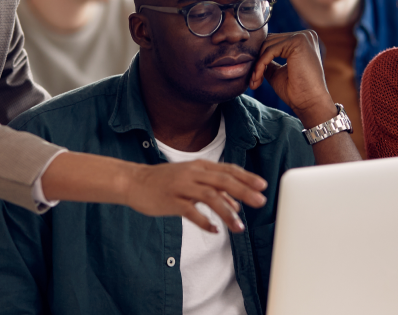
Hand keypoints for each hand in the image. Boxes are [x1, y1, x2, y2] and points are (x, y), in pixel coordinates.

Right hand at [122, 160, 267, 233]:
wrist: (134, 182)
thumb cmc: (165, 181)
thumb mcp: (191, 180)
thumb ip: (213, 190)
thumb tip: (236, 204)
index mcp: (200, 167)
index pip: (228, 170)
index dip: (246, 177)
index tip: (263, 186)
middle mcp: (193, 174)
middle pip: (223, 181)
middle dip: (244, 191)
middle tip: (261, 201)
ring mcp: (182, 186)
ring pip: (210, 197)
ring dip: (227, 212)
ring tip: (239, 227)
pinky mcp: (171, 201)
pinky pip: (191, 212)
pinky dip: (204, 221)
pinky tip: (215, 230)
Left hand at [250, 31, 334, 125]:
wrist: (310, 103)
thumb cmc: (296, 91)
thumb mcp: (278, 72)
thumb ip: (269, 61)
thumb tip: (253, 55)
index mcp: (303, 41)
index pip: (274, 42)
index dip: (260, 57)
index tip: (254, 76)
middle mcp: (305, 35)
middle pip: (270, 41)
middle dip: (258, 61)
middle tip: (253, 80)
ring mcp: (303, 37)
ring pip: (268, 45)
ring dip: (258, 65)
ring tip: (255, 82)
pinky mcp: (298, 42)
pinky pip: (270, 51)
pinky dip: (261, 64)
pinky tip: (258, 78)